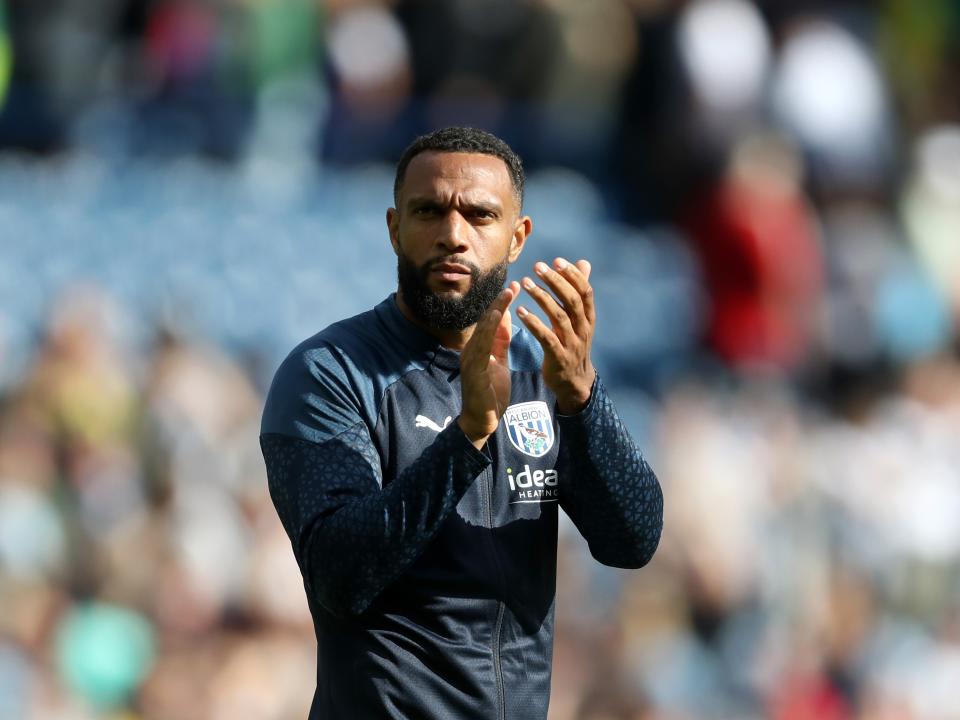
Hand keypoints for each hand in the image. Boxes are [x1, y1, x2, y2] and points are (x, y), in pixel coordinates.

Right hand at [458, 282, 519, 447]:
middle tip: (513, 284)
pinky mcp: (472, 369)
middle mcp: (472, 350)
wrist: (482, 420)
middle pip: (486, 321)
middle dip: (499, 302)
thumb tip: (505, 318)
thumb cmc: (490, 393)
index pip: (492, 321)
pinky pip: (480, 346)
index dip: (502, 303)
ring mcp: (470, 359)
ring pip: (482, 329)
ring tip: (506, 295)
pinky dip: (487, 330)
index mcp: (480, 348)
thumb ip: (500, 341)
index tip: (515, 287)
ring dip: (495, 311)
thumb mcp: (499, 362)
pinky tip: (495, 318)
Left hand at [518, 258, 595, 413]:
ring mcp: (572, 344)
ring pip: (559, 316)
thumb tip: (584, 263)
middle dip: (555, 281)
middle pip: (572, 300)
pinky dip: (533, 323)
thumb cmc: (573, 344)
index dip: (572, 275)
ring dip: (541, 297)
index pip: (585, 291)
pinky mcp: (558, 357)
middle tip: (537, 266)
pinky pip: (546, 337)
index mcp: (588, 318)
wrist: (574, 382)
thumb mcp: (580, 319)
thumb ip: (579, 291)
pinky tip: (520, 311)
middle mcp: (583, 329)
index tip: (556, 260)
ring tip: (525, 283)